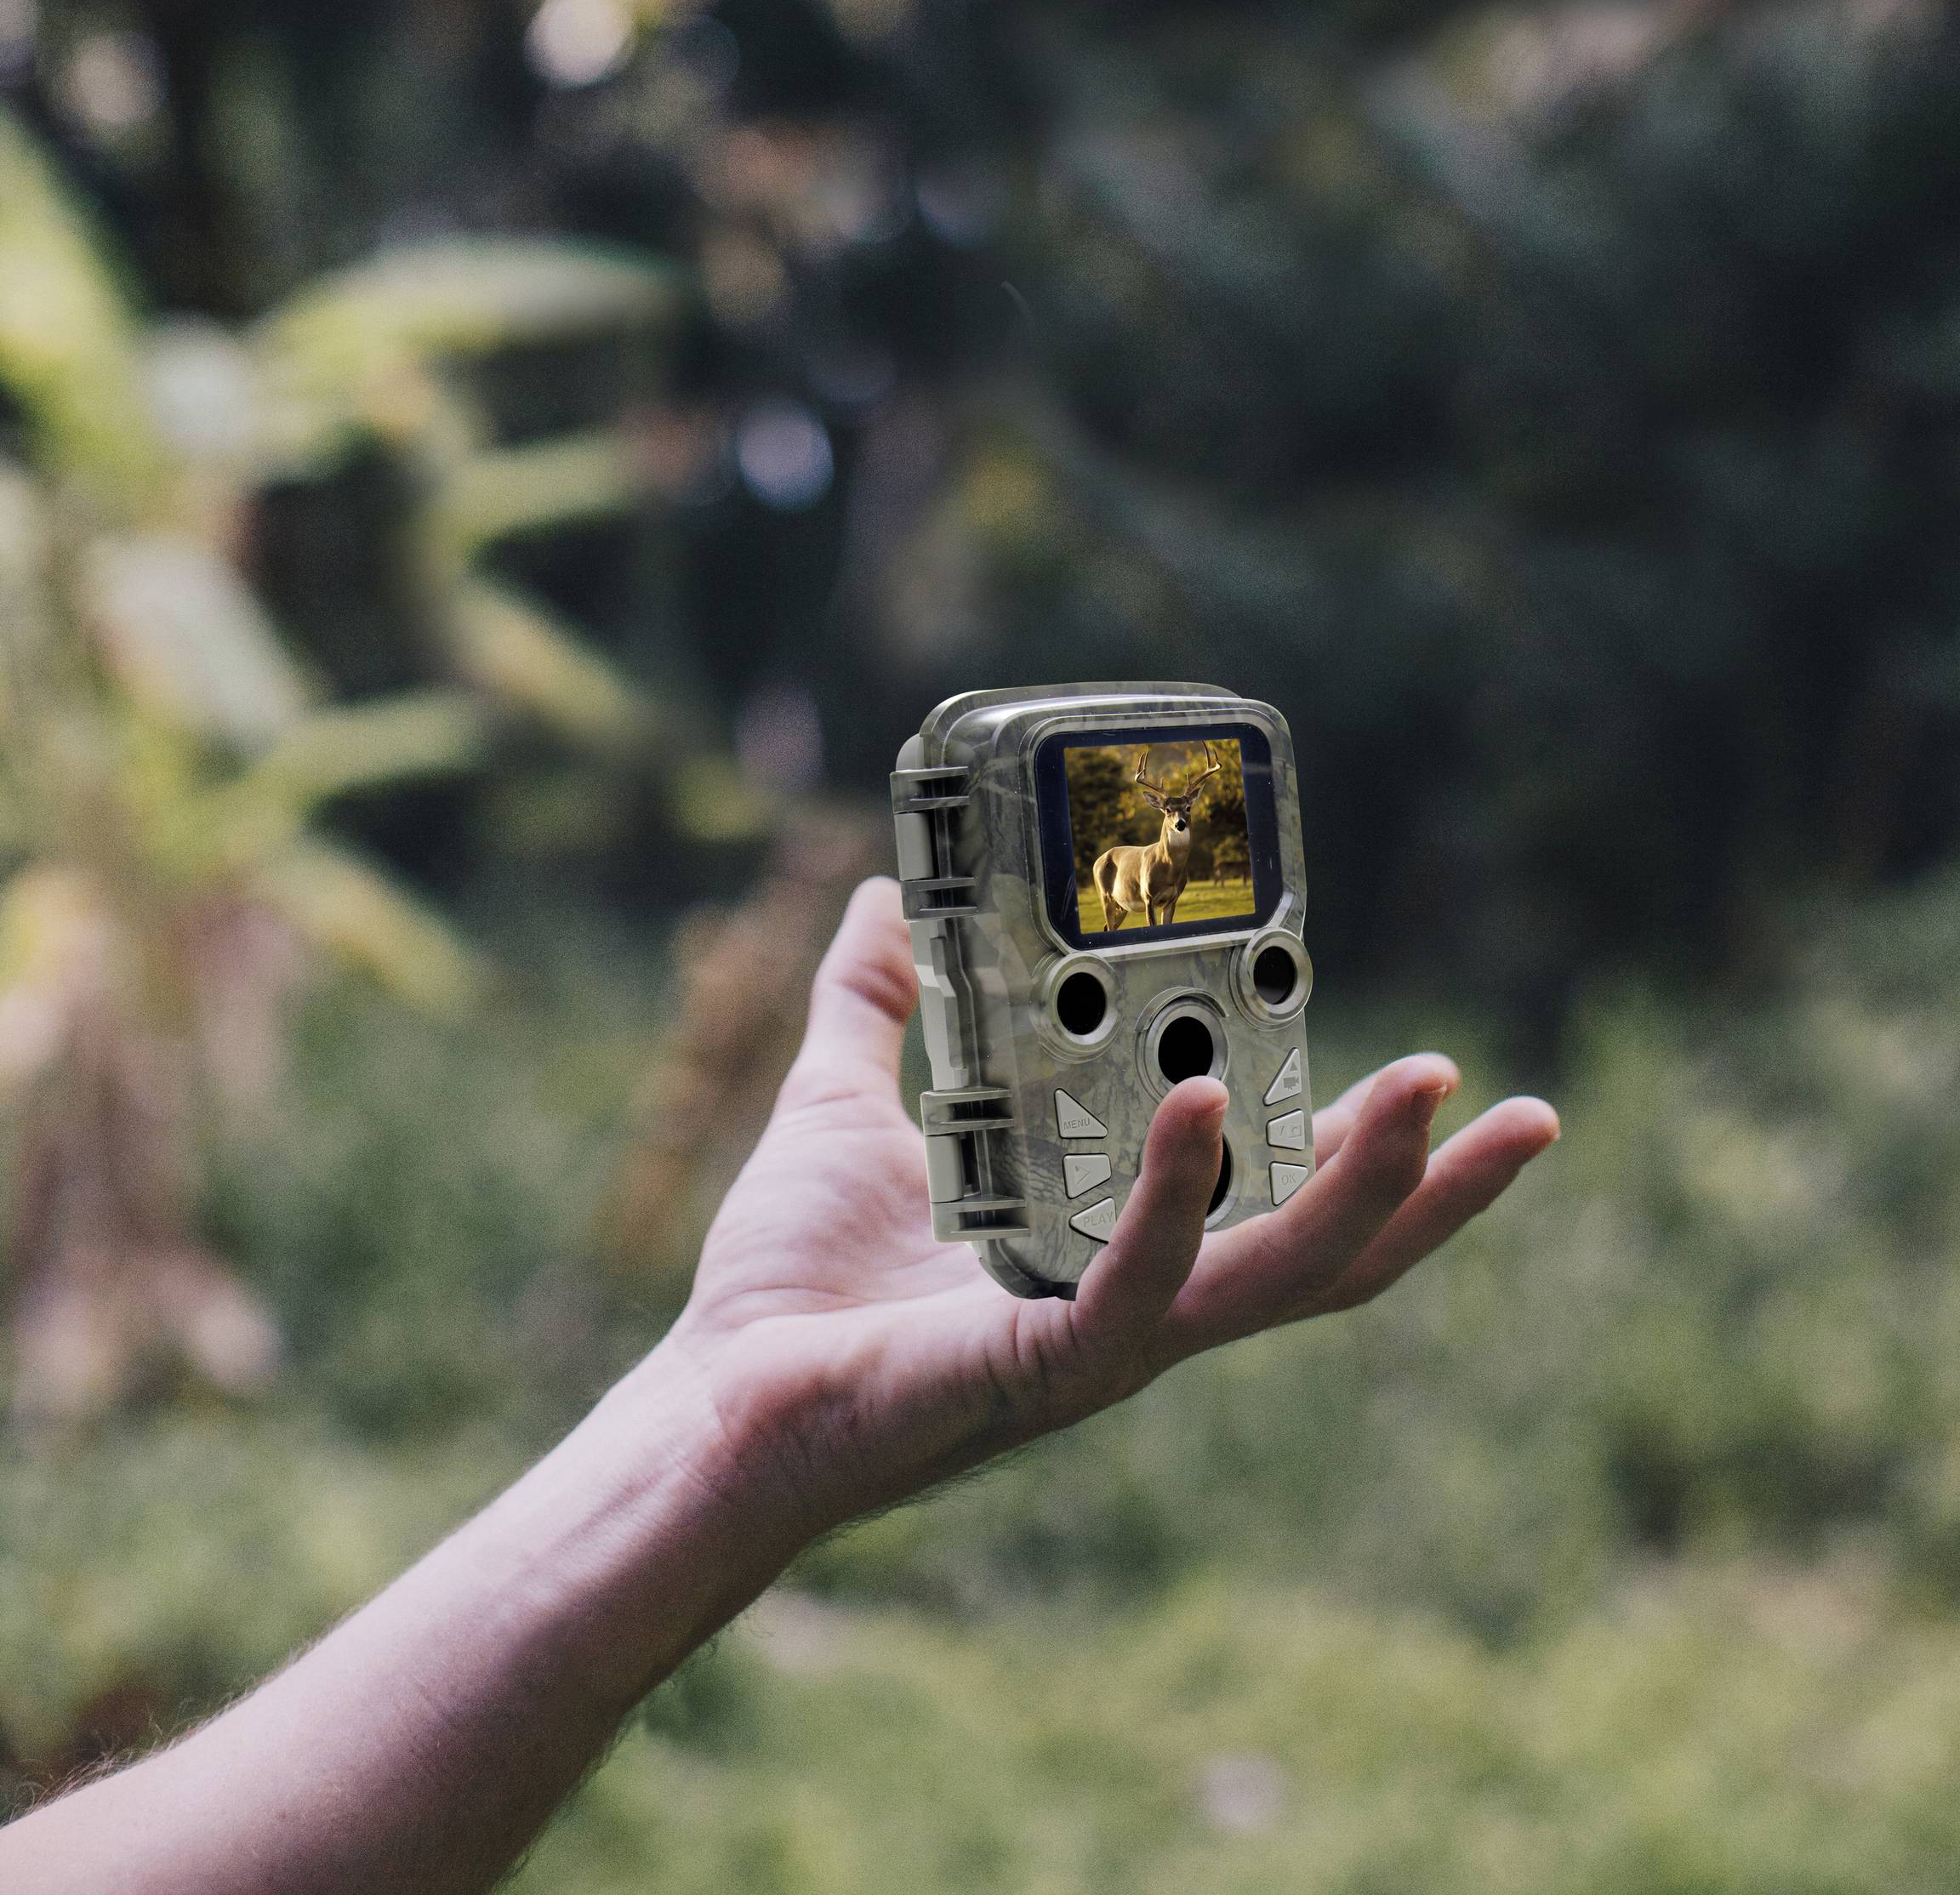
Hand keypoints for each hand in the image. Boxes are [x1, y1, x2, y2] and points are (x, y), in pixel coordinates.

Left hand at [665, 879, 1558, 1544]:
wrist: (704, 1412)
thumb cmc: (784, 1287)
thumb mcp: (847, 1110)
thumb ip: (880, 1009)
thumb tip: (889, 895)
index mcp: (1108, 1255)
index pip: (1276, 1211)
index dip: (1367, 1160)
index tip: (1447, 1082)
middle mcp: (1129, 1307)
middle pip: (1324, 1261)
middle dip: (1433, 1193)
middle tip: (1529, 1110)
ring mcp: (1094, 1346)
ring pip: (1272, 1282)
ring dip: (1365, 1194)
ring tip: (1431, 1090)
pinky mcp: (1031, 1368)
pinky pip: (1132, 1292)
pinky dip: (1174, 1201)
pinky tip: (1195, 1106)